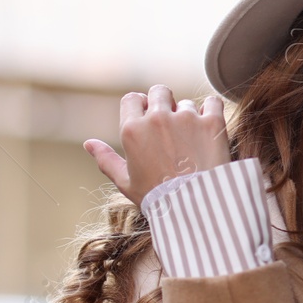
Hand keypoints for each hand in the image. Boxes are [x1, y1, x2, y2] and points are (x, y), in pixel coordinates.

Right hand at [83, 85, 229, 206]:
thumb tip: (89, 143)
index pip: (132, 99)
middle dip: (163, 103)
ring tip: (191, 143)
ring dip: (188, 116)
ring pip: (187, 103)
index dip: (140, 106)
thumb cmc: (157, 199)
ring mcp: (186, 119)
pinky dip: (212, 111)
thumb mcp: (126, 182)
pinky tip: (209, 129)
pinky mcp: (212, 123)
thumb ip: (106, 159)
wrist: (195, 209)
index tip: (148, 117)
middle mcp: (158, 119)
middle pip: (159, 92)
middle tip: (171, 126)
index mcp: (133, 130)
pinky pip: (213, 103)